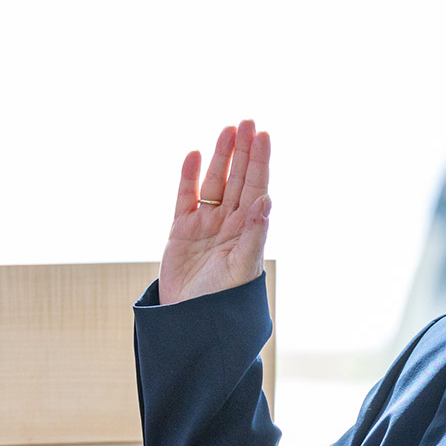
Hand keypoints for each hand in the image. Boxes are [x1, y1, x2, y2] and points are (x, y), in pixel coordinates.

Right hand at [158, 119, 270, 304]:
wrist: (189, 324)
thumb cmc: (222, 301)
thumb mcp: (242, 268)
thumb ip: (253, 233)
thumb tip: (265, 200)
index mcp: (248, 231)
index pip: (256, 188)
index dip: (259, 162)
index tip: (264, 135)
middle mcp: (228, 223)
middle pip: (237, 179)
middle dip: (243, 152)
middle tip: (247, 121)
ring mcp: (204, 225)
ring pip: (213, 183)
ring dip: (220, 158)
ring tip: (227, 130)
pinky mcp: (180, 232)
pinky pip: (185, 197)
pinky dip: (188, 177)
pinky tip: (194, 156)